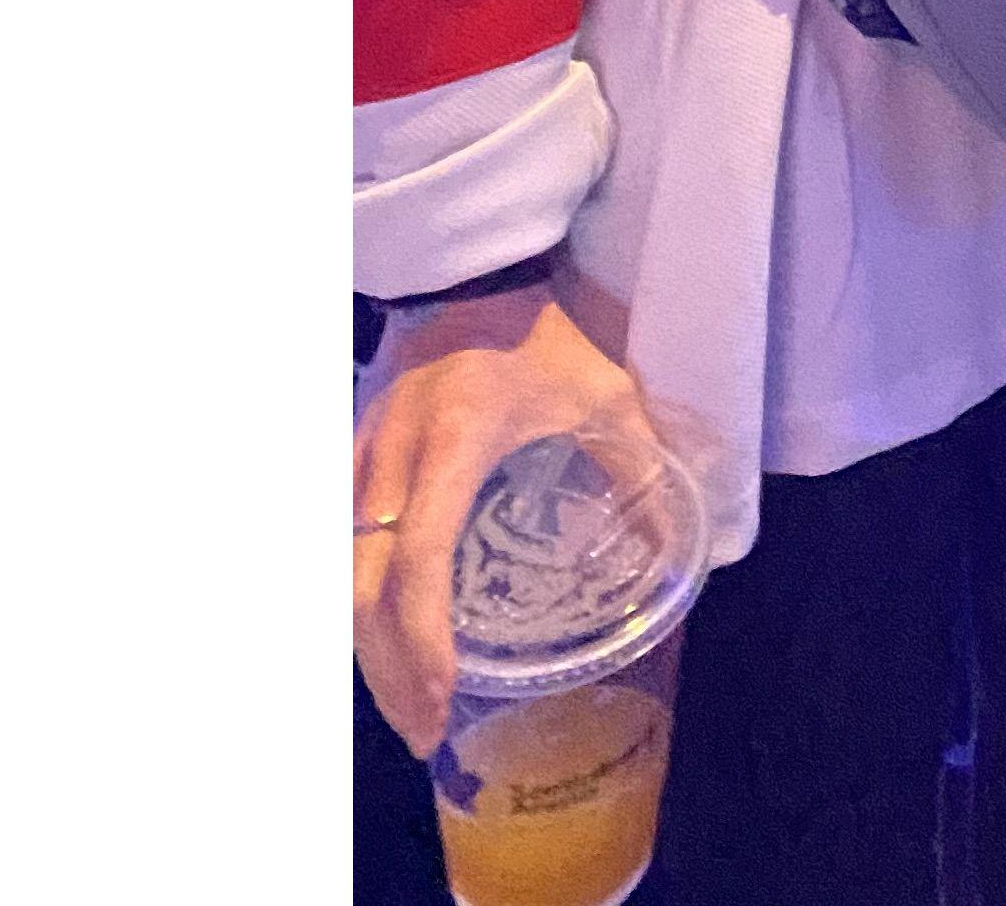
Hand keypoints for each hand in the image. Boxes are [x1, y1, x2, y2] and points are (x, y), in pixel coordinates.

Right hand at [353, 287, 661, 758]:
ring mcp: (360, 461)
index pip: (418, 562)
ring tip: (409, 705)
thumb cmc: (542, 334)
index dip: (423, 638)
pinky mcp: (350, 463)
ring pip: (340, 579)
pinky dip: (355, 608)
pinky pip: (338, 553)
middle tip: (424, 730)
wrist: (476, 275)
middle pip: (361, 591)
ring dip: (367, 650)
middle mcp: (390, 461)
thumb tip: (667, 546)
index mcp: (452, 445)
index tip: (441, 696)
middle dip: (388, 672)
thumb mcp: (602, 393)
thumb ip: (634, 466)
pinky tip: (385, 645)